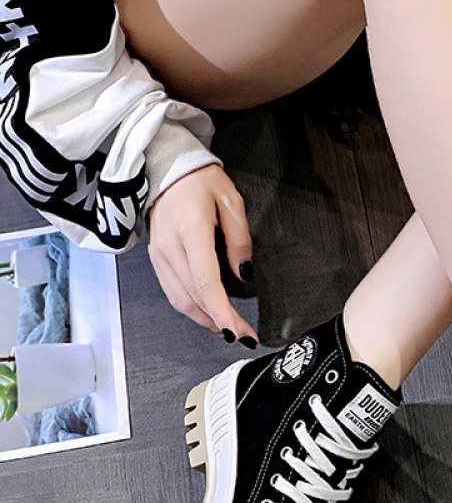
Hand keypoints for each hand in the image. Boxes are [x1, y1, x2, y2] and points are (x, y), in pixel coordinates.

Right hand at [146, 163, 258, 344]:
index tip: (238, 330)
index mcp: (190, 231)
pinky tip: (209, 313)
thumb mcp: (232, 202)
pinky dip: (192, 308)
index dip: (221, 311)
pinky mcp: (156, 259)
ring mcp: (159, 255)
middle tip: (243, 335)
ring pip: (180, 300)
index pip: (205, 282)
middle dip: (220, 322)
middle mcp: (169, 247)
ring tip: (229, 329)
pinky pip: (173, 292)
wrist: (165, 166)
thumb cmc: (200, 181)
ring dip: (205, 320)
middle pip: (193, 297)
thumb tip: (243, 274)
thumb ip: (239, 240)